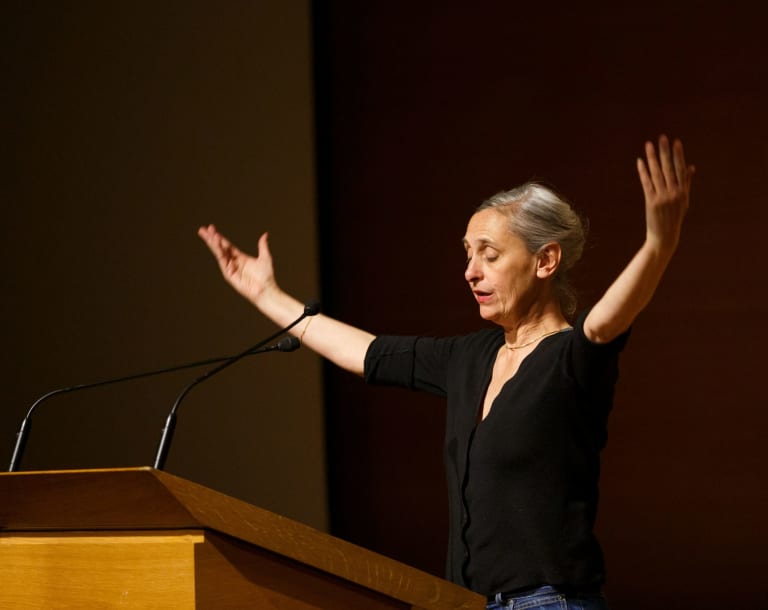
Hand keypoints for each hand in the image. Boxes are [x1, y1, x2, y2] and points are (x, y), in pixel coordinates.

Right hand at [197, 225, 276, 304]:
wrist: (266, 290)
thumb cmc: (266, 277)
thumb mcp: (265, 257)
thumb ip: (262, 246)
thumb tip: (265, 235)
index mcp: (240, 257)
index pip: (227, 245)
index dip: (219, 237)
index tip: (211, 228)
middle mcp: (233, 262)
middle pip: (219, 248)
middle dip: (211, 239)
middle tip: (202, 229)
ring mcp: (230, 268)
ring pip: (219, 253)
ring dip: (213, 243)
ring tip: (208, 234)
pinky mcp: (229, 274)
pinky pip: (223, 261)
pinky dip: (219, 252)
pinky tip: (216, 244)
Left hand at [636, 135, 694, 253]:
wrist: (665, 237)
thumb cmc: (674, 218)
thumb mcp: (683, 201)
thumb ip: (686, 183)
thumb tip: (691, 167)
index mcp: (683, 192)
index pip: (681, 169)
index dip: (678, 155)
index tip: (676, 142)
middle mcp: (675, 193)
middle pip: (669, 168)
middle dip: (665, 152)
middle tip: (662, 137)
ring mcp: (663, 198)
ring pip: (657, 173)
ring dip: (653, 158)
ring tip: (649, 145)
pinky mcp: (652, 203)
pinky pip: (647, 184)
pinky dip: (643, 172)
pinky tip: (640, 161)